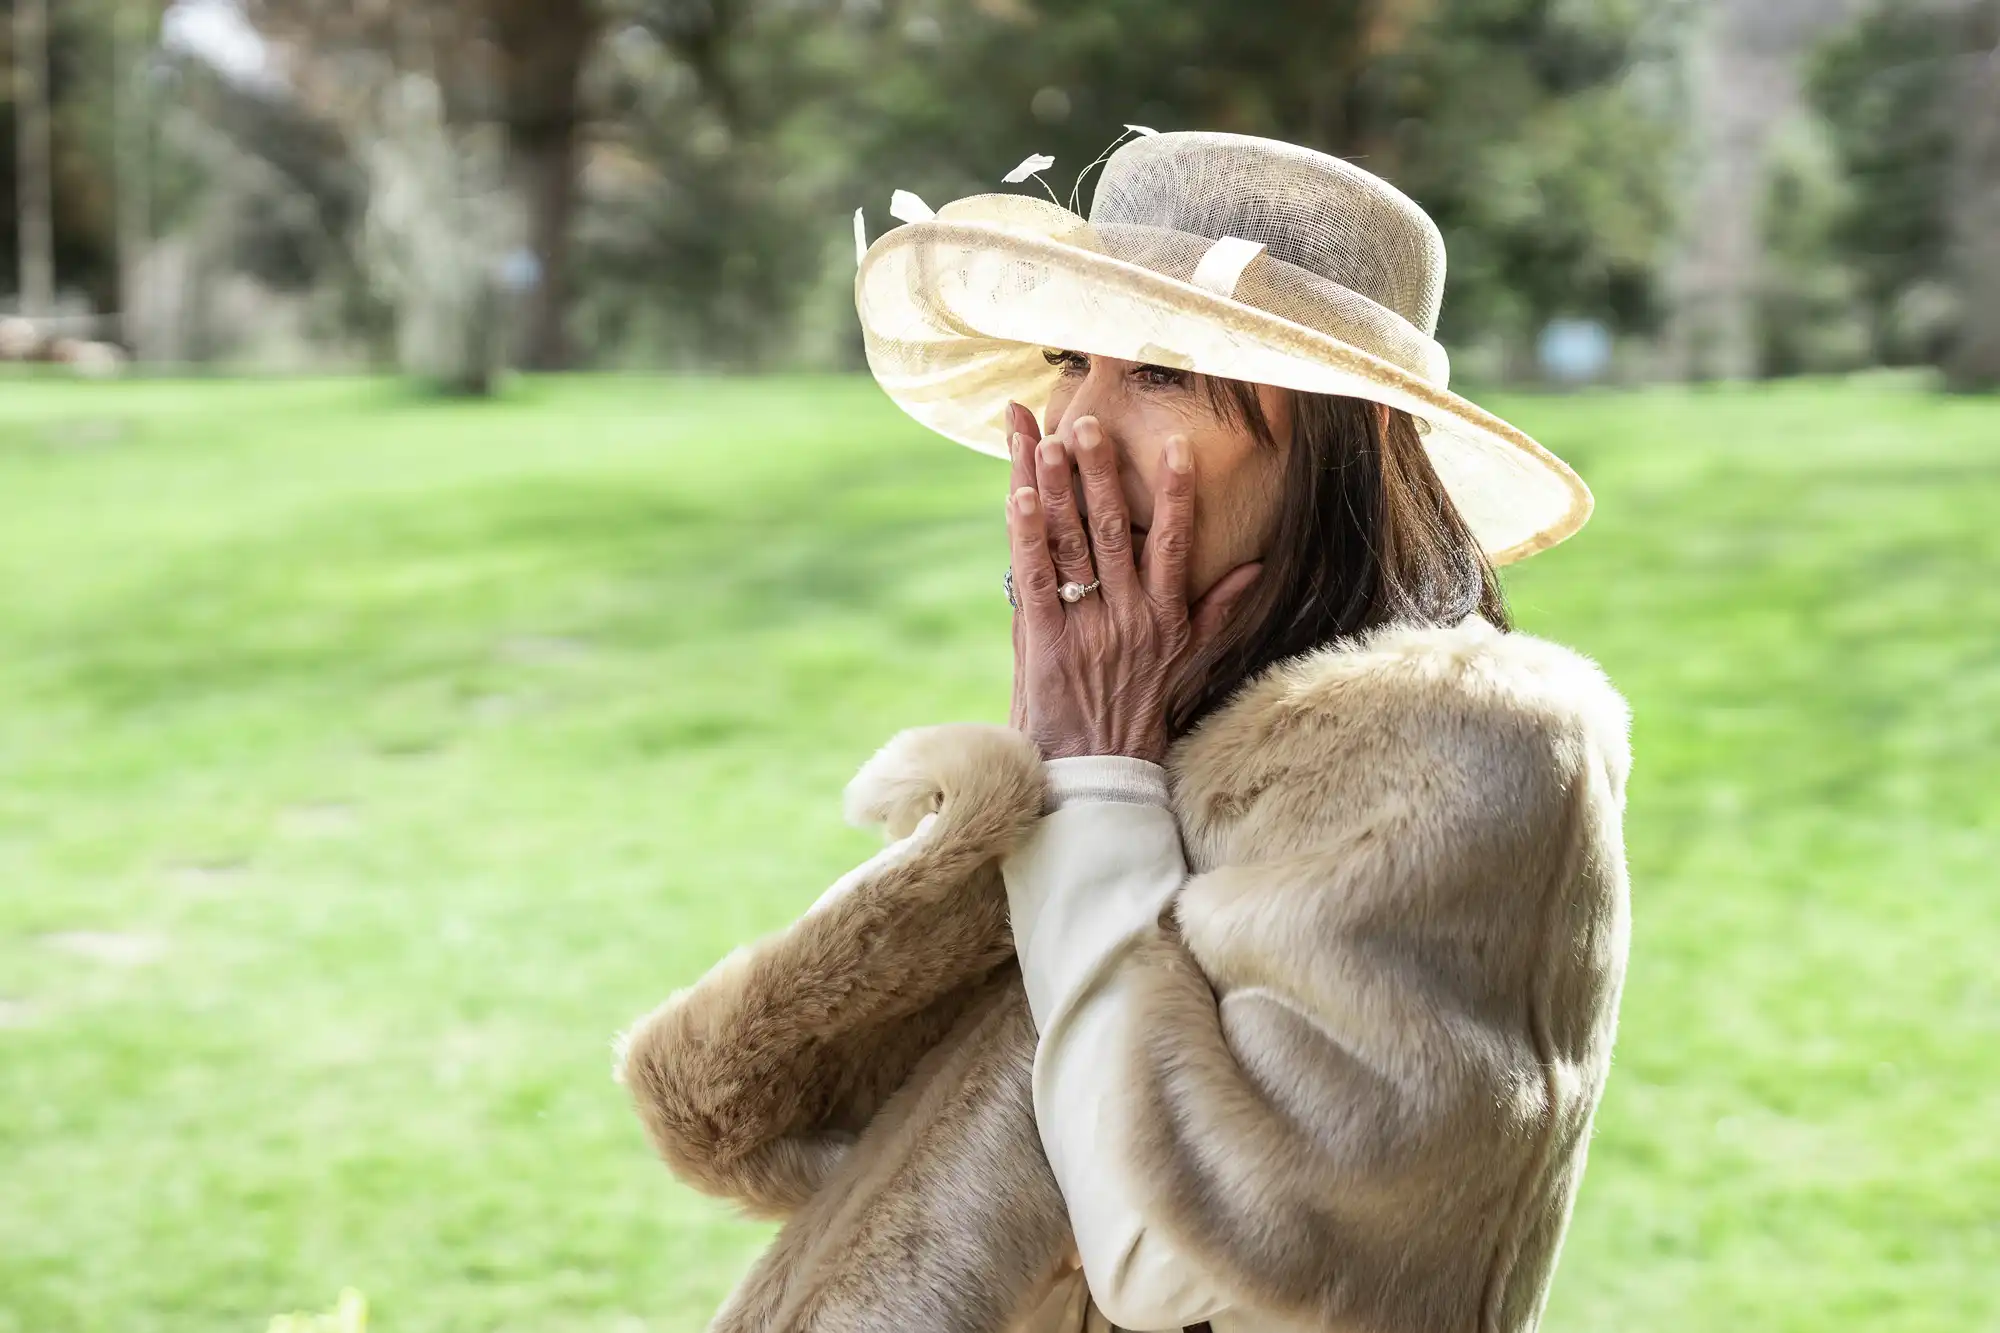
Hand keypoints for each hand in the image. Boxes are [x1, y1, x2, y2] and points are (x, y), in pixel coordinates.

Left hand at [1005, 409, 1260, 764]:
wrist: (1098, 771)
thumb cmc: (1140, 712)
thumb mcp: (1190, 661)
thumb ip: (1219, 610)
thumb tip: (1255, 567)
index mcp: (1166, 616)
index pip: (1177, 543)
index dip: (1176, 493)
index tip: (1174, 445)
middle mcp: (1131, 616)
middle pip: (1117, 530)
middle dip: (1100, 473)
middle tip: (1088, 421)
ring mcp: (1088, 628)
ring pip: (1073, 546)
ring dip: (1056, 490)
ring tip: (1045, 440)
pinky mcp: (1046, 643)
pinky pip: (1036, 581)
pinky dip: (1026, 538)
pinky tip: (1016, 498)